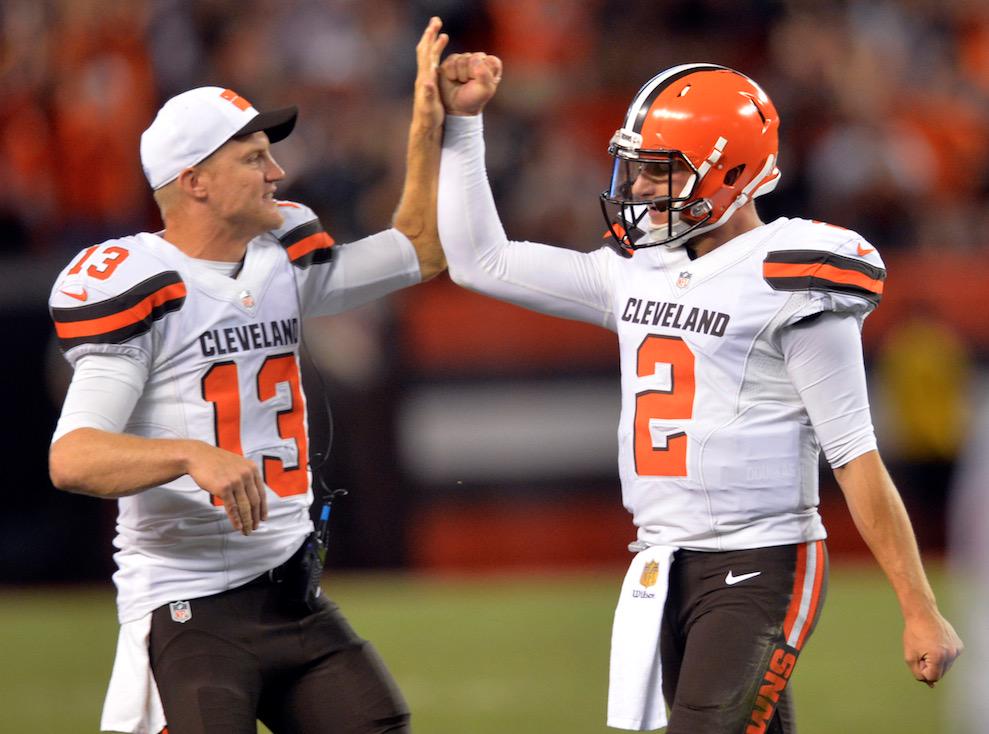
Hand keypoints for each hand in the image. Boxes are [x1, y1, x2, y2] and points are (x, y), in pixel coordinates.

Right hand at [186, 441, 267, 535]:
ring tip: (247, 530)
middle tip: (255, 527)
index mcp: (252, 469)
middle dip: (255, 517)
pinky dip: (236, 520)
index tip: (263, 518)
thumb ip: (246, 478)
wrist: (198, 456)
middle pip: (254, 502)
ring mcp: (235, 481)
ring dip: (247, 521)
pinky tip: (237, 527)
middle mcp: (246, 475)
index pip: (261, 493)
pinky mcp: (224, 488)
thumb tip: (252, 497)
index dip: (263, 508)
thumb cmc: (216, 462)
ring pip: (244, 507)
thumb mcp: (238, 465)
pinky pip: (232, 508)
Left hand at [413, 16, 448, 130]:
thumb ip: (428, 94)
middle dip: (430, 35)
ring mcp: (424, 79)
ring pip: (427, 56)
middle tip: (435, 21)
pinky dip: (435, 54)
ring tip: (438, 32)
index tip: (438, 29)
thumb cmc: (428, 119)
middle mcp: (423, 77)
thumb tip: (428, 82)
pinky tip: (438, 53)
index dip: (433, 42)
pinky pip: (431, 64)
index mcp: (425, 79)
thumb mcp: (429, 107)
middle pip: (425, 51)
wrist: (424, 127)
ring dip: (432, 42)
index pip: (428, 56)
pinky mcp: (428, 84)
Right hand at [439, 52, 502, 115]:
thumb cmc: (474, 98)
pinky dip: (451, 73)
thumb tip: (475, 60)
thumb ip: (485, 73)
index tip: (481, 83)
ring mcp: (465, 58)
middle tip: (470, 83)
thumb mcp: (485, 90)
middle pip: (475, 58)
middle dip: (470, 73)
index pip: (491, 60)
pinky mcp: (452, 60)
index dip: (484, 73)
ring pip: (462, 59)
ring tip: (462, 82)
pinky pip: (451, 61)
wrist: (457, 106)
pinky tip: (453, 79)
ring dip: (460, 74)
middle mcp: (480, 59)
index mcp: (492, 65)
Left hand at [903, 610, 962, 686]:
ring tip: (929, 647)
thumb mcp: (910, 656)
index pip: (932, 677)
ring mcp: (957, 650)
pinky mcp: (959, 646)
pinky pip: (950, 658)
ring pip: (946, 667)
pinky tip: (936, 644)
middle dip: (930, 667)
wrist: (923, 614)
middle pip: (940, 673)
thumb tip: (930, 684)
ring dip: (937, 662)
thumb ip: (918, 673)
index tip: (918, 658)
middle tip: (922, 651)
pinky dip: (943, 656)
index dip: (922, 670)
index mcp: (938, 657)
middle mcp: (951, 654)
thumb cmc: (914, 633)